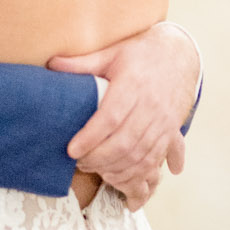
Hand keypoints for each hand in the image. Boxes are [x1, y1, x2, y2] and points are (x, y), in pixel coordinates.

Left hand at [50, 23, 199, 203]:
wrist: (179, 56)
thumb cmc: (139, 55)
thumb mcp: (111, 54)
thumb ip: (82, 63)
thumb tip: (51, 64)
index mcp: (133, 84)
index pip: (110, 117)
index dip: (90, 137)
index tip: (72, 150)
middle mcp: (151, 105)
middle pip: (125, 141)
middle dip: (99, 158)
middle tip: (79, 163)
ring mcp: (164, 120)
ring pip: (141, 155)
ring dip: (116, 169)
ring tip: (95, 169)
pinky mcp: (171, 131)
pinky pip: (155, 158)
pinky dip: (137, 173)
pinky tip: (120, 175)